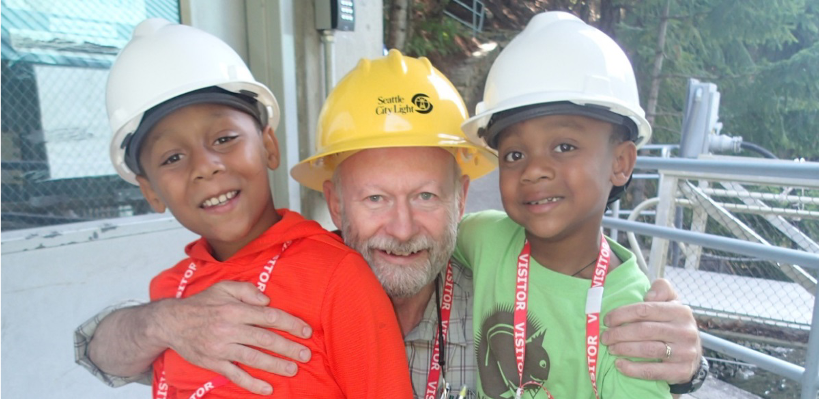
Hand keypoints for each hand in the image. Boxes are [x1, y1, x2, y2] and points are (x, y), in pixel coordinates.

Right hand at [154, 281, 312, 394]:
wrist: (171, 322)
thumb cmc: (202, 303)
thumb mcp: (223, 287)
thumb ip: (247, 290)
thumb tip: (267, 300)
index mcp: (234, 309)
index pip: (269, 316)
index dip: (290, 324)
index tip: (306, 331)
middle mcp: (229, 328)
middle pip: (265, 339)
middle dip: (288, 347)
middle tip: (307, 354)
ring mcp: (221, 348)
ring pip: (253, 358)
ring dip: (275, 365)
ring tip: (293, 369)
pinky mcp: (213, 363)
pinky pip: (235, 375)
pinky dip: (251, 383)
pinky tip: (267, 389)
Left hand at [601, 278, 700, 383]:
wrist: (693, 352)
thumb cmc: (673, 322)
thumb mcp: (671, 301)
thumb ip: (661, 289)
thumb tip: (649, 295)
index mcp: (680, 311)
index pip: (645, 310)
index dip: (622, 314)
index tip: (607, 320)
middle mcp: (685, 331)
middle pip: (644, 330)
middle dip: (619, 333)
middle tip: (605, 337)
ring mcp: (685, 353)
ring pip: (648, 350)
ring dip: (624, 349)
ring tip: (610, 349)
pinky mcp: (681, 372)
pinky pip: (653, 372)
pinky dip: (633, 369)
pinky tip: (619, 365)